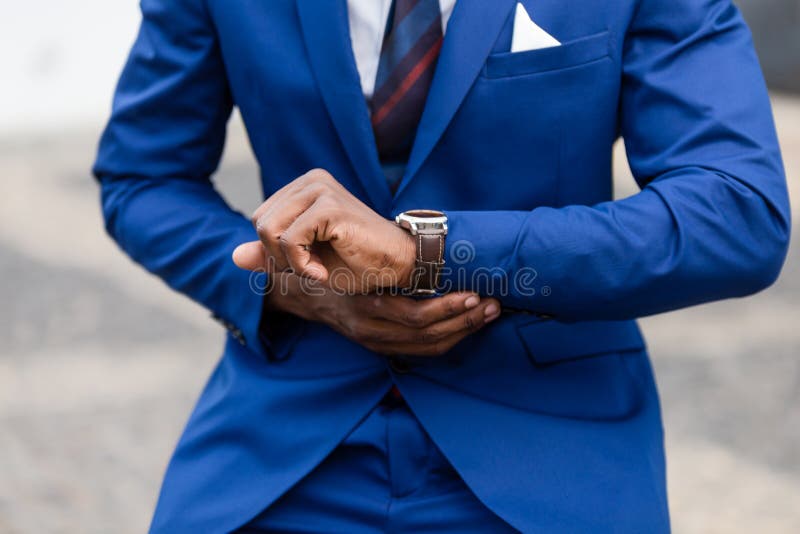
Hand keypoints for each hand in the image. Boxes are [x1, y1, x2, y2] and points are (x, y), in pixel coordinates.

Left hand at [233, 169, 414, 292]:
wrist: (398, 266)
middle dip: (279, 256)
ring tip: (317, 269)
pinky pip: (289, 239)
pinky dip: (300, 265)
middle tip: (312, 267)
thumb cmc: (357, 263)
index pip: (260, 218)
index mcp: (304, 187)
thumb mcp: (304, 261)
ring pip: (269, 230)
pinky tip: (322, 272)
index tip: (308, 261)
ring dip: (289, 262)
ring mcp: (321, 189)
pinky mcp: (329, 206)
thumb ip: (270, 255)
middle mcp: (311, 180)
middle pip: (260, 223)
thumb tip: (234, 255)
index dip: (276, 249)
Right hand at [266, 273, 501, 356]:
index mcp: (354, 312)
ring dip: (464, 329)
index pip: (407, 318)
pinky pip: (425, 349)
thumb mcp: (292, 265)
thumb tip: (235, 255)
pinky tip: (473, 321)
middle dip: (463, 321)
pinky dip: (452, 337)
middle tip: (494, 303)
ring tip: (492, 310)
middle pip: (426, 335)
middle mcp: (369, 331)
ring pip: (428, 345)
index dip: (443, 310)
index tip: (472, 292)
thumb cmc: (306, 274)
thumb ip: (273, 259)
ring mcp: (379, 339)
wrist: (301, 298)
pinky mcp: (386, 341)